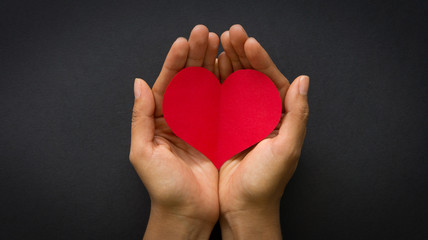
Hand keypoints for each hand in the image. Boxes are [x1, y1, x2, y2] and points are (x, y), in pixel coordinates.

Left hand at [129, 25, 219, 239]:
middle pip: (187, 81)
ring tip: (219, 43)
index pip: (167, 84)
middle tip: (205, 34)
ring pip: (206, 87)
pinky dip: (226, 85)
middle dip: (195, 56)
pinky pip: (221, 104)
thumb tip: (139, 83)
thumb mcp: (143, 153)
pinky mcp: (217, 132)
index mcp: (158, 120)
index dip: (175, 63)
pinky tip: (230, 68)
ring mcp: (199, 124)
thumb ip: (140, 118)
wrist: (188, 213)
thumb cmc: (164, 188)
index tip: (184, 42)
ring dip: (211, 64)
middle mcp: (179, 118)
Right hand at [217, 25, 309, 238]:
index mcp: (281, 118)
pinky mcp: (225, 127)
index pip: (273, 81)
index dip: (261, 61)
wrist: (243, 207)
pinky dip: (216, 81)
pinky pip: (221, 99)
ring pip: (236, 84)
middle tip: (231, 33)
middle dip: (243, 54)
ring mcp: (243, 119)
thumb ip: (297, 114)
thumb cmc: (267, 183)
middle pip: (253, 78)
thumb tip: (303, 81)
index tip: (248, 43)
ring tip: (219, 42)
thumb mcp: (287, 149)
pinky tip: (210, 65)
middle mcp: (263, 115)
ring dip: (229, 63)